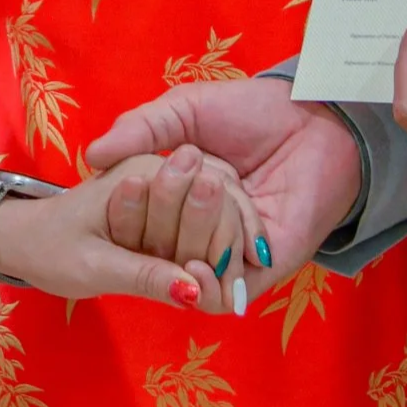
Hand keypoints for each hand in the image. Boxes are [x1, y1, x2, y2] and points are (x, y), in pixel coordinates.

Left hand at [0, 154, 262, 311]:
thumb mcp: (93, 267)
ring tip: (226, 291)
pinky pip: (200, 226)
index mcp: (145, 169)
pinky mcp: (163, 206)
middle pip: (221, 203)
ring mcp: (165, 185)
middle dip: (228, 244)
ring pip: (216, 214)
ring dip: (223, 250)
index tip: (222, 289)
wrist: (22, 240)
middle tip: (229, 291)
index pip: (209, 197)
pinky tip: (215, 281)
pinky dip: (211, 251)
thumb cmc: (49, 248)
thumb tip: (195, 295)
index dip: (223, 244)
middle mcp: (161, 168)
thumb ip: (145, 276)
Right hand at [85, 75, 363, 282]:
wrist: (315, 118)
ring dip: (183, 251)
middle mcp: (202, 231)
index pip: (137, 226)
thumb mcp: (184, 111)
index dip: (122, 217)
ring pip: (190, 274)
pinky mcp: (263, 270)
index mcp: (180, 200)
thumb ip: (139, 129)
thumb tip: (91, 155)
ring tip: (189, 214)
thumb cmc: (252, 111)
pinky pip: (227, 296)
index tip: (111, 193)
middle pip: (160, 253)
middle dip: (159, 224)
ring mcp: (232, 253)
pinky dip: (207, 288)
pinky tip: (195, 267)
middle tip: (171, 183)